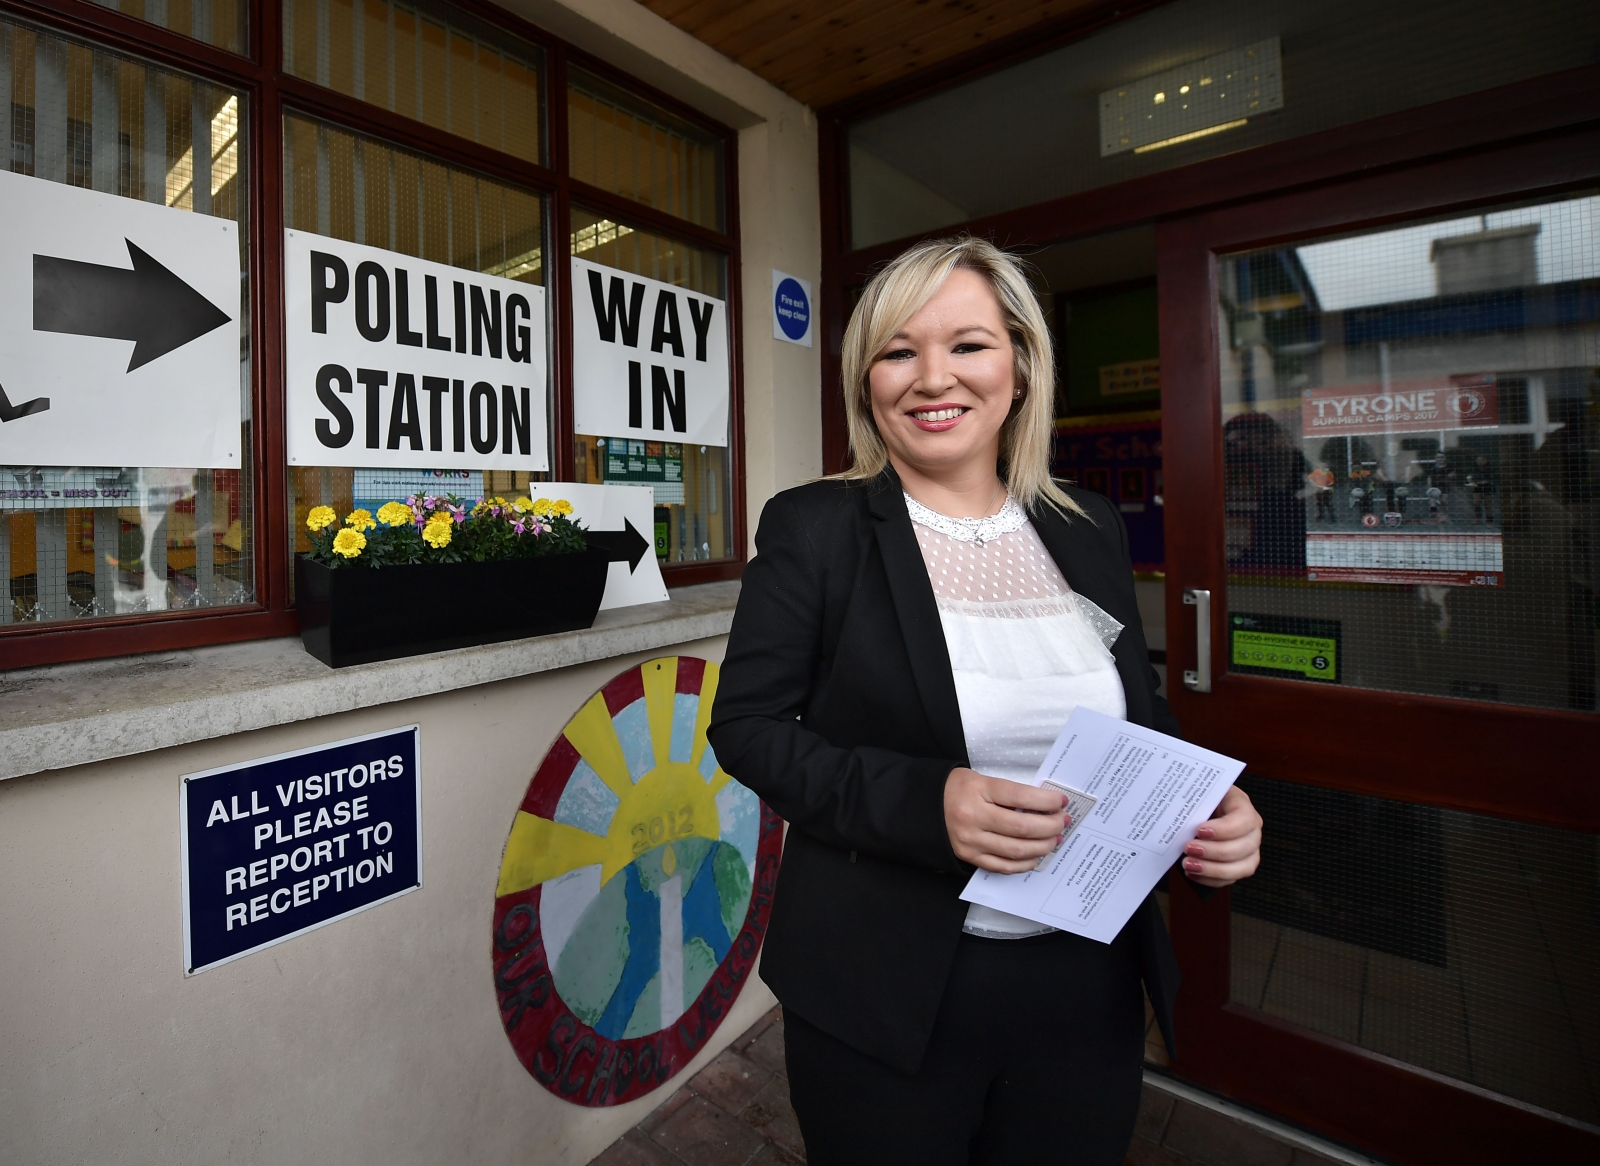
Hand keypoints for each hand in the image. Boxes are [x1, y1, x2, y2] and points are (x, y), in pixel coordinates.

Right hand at [944, 767, 1068, 873]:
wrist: (922, 807)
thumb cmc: (956, 790)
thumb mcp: (980, 780)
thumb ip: (1008, 793)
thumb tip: (1043, 806)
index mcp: (977, 791)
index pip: (1019, 796)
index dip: (1045, 800)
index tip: (1061, 801)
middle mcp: (973, 817)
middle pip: (1022, 827)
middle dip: (1050, 826)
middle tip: (1063, 822)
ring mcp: (971, 840)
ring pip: (1016, 850)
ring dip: (1043, 846)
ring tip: (1055, 839)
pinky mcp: (970, 857)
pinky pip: (1003, 866)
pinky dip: (1024, 863)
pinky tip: (1036, 855)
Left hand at [1181, 785, 1261, 887]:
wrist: (1202, 810)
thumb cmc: (1201, 801)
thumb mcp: (1200, 794)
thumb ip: (1195, 802)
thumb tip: (1180, 815)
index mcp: (1242, 806)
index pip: (1244, 819)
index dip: (1224, 829)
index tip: (1199, 831)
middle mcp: (1252, 830)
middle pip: (1244, 846)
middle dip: (1214, 851)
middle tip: (1189, 848)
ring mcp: (1250, 851)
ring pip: (1242, 867)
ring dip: (1213, 869)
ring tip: (1189, 864)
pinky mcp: (1241, 866)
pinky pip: (1231, 879)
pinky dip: (1210, 879)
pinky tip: (1193, 873)